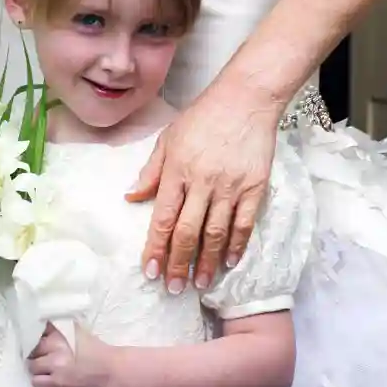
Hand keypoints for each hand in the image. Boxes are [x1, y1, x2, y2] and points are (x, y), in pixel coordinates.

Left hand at [26, 323, 112, 386]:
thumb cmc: (99, 352)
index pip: (40, 330)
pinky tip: (46, 378)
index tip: (38, 338)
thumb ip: (62, 330)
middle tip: (39, 354)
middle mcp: (55, 347)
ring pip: (32, 365)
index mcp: (61, 333)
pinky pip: (37, 382)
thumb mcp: (79, 333)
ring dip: (36, 365)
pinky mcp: (57, 384)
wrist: (112, 373)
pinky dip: (39, 379)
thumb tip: (48, 327)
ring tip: (41, 367)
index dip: (37, 335)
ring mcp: (54, 366)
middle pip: (33, 348)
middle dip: (35, 351)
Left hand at [127, 84, 279, 291]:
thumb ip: (151, 170)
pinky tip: (230, 263)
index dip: (156, 248)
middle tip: (174, 288)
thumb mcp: (169, 137)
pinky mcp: (255, 188)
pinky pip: (244, 224)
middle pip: (188, 232)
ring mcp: (230, 186)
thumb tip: (131, 197)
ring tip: (199, 283)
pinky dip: (237, 246)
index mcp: (177, 169)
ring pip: (216, 234)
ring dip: (206, 262)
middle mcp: (202, 182)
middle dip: (179, 263)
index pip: (163, 218)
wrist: (245, 99)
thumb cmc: (203, 116)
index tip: (151, 270)